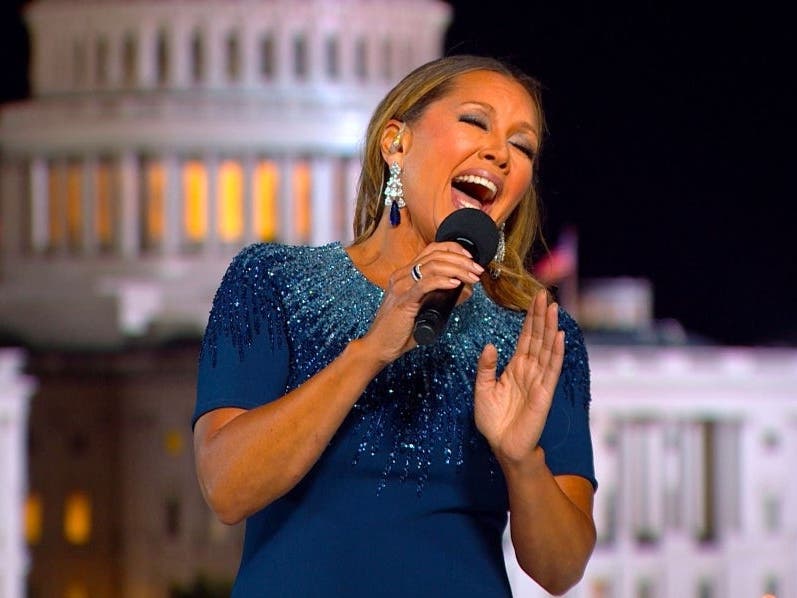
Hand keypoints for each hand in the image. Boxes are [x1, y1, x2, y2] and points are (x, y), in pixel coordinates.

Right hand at [359, 242, 483, 364]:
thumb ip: (440, 297)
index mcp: (405, 274)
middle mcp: (402, 276)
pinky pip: (425, 284)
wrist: (379, 346)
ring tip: (472, 277)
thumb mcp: (423, 309)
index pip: (432, 250)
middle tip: (477, 269)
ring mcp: (401, 287)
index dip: (454, 249)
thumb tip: (464, 290)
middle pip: (436, 254)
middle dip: (462, 259)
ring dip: (458, 269)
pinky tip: (456, 284)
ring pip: (433, 266)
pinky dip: (443, 281)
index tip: (471, 259)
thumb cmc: (399, 331)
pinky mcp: (404, 300)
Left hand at [473, 290, 564, 467]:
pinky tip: (559, 336)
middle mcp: (530, 370)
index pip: (526, 337)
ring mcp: (539, 380)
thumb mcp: (483, 389)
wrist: (502, 445)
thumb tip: (490, 345)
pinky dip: (556, 352)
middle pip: (538, 338)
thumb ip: (486, 367)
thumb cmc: (494, 420)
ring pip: (546, 348)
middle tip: (544, 294)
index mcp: (515, 367)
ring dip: (550, 328)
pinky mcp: (544, 393)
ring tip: (553, 308)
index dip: (530, 318)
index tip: (534, 299)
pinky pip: (551, 369)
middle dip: (541, 316)